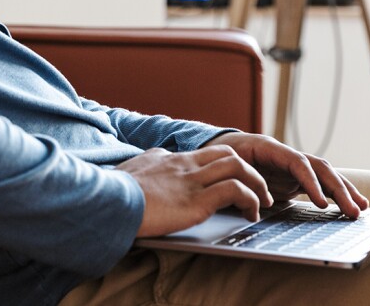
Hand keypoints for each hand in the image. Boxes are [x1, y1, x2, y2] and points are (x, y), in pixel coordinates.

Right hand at [117, 146, 272, 237]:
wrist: (107, 199)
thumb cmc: (111, 191)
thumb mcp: (129, 171)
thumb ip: (144, 166)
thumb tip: (147, 164)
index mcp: (168, 159)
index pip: (204, 154)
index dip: (223, 167)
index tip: (233, 181)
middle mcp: (184, 164)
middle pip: (227, 155)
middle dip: (249, 172)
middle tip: (259, 190)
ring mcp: (191, 180)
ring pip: (238, 167)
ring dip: (257, 185)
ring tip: (262, 204)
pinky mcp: (196, 200)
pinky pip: (235, 191)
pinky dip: (250, 201)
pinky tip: (250, 215)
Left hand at [202, 132, 367, 217]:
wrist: (217, 151)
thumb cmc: (221, 158)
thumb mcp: (227, 166)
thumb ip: (244, 180)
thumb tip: (265, 202)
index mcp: (270, 148)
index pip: (298, 163)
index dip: (311, 182)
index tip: (322, 202)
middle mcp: (286, 155)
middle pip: (319, 167)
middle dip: (339, 188)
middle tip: (354, 209)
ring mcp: (292, 167)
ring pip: (324, 175)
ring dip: (344, 191)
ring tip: (361, 208)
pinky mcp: (293, 179)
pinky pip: (319, 184)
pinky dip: (334, 195)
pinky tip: (349, 206)